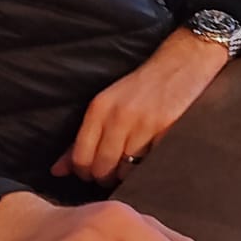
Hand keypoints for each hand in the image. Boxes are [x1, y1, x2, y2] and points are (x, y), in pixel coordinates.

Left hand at [51, 29, 228, 184]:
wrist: (183, 63)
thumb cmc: (143, 86)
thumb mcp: (107, 104)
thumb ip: (83, 138)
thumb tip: (57, 171)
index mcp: (100, 108)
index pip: (81, 157)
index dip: (85, 173)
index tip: (93, 173)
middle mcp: (120, 116)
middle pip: (103, 167)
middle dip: (106, 177)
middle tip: (113, 174)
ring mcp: (145, 124)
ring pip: (127, 170)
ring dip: (129, 174)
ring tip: (133, 165)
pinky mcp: (168, 130)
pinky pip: (151, 164)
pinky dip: (149, 166)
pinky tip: (151, 158)